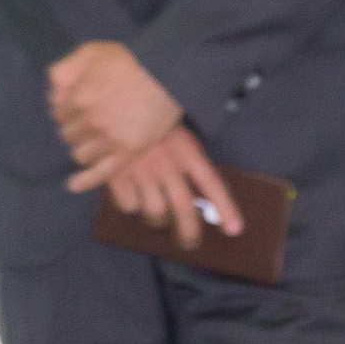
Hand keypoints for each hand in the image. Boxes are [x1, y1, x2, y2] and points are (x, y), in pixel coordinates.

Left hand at [48, 40, 182, 188]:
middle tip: (87, 122)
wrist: (167, 74)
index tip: (76, 108)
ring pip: (81, 154)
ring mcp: (109, 140)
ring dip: (83, 147)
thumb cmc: (128, 60)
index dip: (66, 110)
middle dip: (75, 128)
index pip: (58, 114)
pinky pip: (101, 174)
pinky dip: (85, 181)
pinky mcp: (128, 153)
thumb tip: (51, 91)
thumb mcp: (90, 52)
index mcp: (78, 99)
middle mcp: (90, 122)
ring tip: (93, 140)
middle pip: (68, 134)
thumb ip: (64, 69)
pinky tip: (73, 185)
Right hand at [94, 125, 242, 249]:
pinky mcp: (117, 175)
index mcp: (185, 150)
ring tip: (156, 214)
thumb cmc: (148, 118)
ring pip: (156, 213)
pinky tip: (130, 195)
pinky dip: (131, 205)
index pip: (212, 183)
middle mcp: (166, 164)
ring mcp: (141, 171)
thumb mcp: (175, 132)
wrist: (110, 101)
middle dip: (189, 233)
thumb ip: (186, 160)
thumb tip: (199, 197)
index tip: (234, 230)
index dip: (225, 208)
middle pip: (184, 209)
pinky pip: (129, 206)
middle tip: (189, 242)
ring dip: (157, 218)